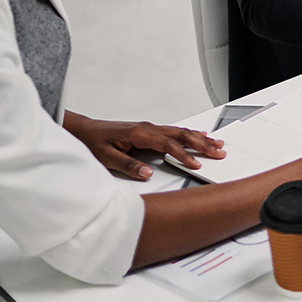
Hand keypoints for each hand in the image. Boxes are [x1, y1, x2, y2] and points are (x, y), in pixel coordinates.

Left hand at [63, 112, 223, 180]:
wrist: (83, 130)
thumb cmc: (93, 142)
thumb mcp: (106, 158)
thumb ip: (128, 165)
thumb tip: (147, 173)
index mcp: (140, 134)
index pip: (169, 145)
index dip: (184, 155)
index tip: (197, 164)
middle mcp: (148, 128)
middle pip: (181, 135)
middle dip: (202, 144)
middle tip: (219, 151)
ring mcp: (149, 128)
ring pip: (181, 132)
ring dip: (200, 138)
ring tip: (217, 143)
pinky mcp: (148, 130)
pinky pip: (174, 131)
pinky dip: (190, 134)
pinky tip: (199, 135)